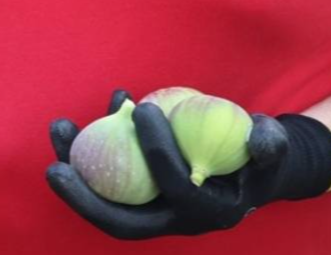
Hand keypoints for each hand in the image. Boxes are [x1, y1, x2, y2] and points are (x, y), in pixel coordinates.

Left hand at [46, 90, 330, 239]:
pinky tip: (87, 115)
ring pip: (105, 202)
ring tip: (58, 129)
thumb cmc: (261, 155)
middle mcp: (172, 221)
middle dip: (85, 199)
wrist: (250, 170)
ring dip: (76, 172)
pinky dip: (93, 149)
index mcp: (204, 213)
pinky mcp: (137, 195)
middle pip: (122, 220)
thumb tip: (260, 138)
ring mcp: (151, 211)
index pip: (172, 187)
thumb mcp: (275, 150)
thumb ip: (271, 146)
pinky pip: (108, 178)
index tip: (143, 109)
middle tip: (55, 166)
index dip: (156, 151)